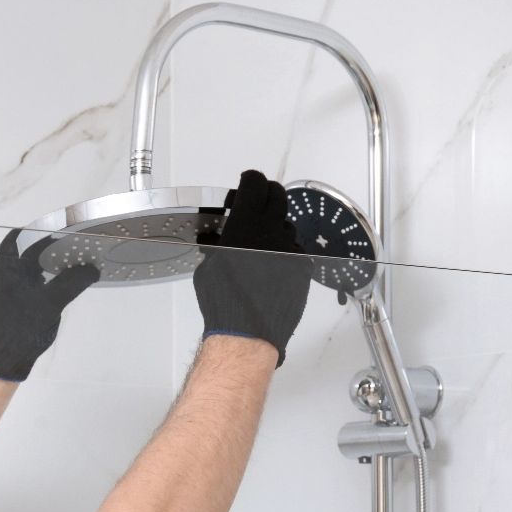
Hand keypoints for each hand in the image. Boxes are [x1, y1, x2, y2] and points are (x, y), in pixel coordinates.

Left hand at [0, 230, 100, 380]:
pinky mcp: (9, 295)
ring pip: (28, 263)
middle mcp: (0, 269)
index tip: (65, 229)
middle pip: (26, 248)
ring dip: (47, 260)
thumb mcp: (53, 300)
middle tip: (74, 244)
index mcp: (3, 264)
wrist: (6, 357)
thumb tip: (93, 268)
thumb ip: (73, 281)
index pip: (23, 235)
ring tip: (72, 259)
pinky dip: (44, 274)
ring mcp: (3, 283)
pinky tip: (61, 277)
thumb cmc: (23, 326)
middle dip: (49, 245)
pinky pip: (28, 276)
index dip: (43, 230)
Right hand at [193, 170, 312, 366]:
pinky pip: (294, 250)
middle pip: (278, 196)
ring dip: (274, 227)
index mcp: (246, 224)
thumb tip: (218, 240)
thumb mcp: (209, 265)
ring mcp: (291, 248)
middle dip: (267, 195)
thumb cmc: (222, 299)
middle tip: (257, 202)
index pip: (256, 184)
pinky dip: (283, 252)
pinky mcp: (302, 266)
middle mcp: (272, 230)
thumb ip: (218, 244)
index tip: (246, 183)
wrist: (248, 331)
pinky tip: (272, 267)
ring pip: (286, 225)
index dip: (250, 180)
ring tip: (260, 244)